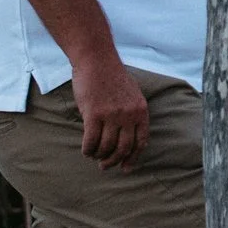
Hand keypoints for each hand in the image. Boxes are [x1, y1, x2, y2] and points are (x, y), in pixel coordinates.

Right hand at [71, 50, 149, 171]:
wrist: (97, 60)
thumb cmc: (112, 77)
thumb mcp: (132, 95)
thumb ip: (133, 114)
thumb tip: (129, 138)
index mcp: (141, 111)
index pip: (141, 142)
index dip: (133, 158)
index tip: (125, 167)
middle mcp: (129, 115)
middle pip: (123, 149)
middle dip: (113, 161)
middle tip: (104, 165)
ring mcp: (112, 115)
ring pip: (106, 148)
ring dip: (98, 156)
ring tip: (94, 155)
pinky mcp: (94, 114)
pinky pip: (91, 142)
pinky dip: (87, 150)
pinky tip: (86, 150)